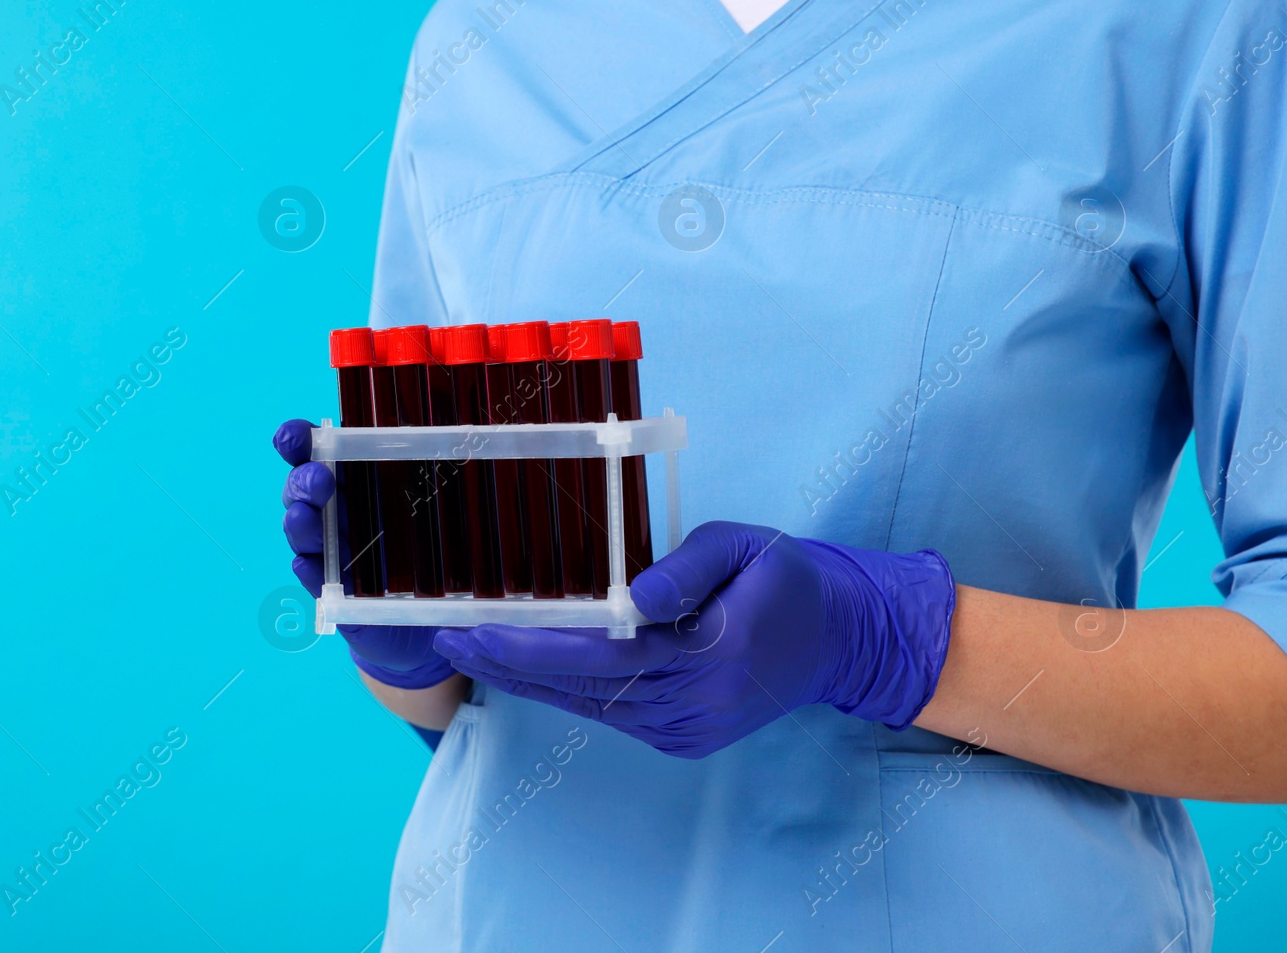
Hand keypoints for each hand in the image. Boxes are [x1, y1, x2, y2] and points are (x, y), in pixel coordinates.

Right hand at [274, 419, 454, 689]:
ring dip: (300, 523)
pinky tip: (309, 564)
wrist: (437, 613)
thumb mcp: (446, 493)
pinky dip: (311, 572)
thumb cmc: (438, 542)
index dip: (298, 440)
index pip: (317, 451)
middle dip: (303, 481)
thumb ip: (436, 451)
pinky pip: (317, 581)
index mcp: (356, 479)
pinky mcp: (338, 594)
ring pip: (303, 533)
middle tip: (319, 479)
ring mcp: (334, 552)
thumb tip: (446, 399)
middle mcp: (338, 511)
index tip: (292, 436)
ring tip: (303, 517)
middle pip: (303, 490)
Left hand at [432, 522, 954, 757]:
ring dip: (526, 679)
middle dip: (507, 663)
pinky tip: (524, 667)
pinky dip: (563, 691)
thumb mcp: (744, 548)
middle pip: (579, 687)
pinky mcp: (682, 737)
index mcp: (706, 657)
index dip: (528, 645)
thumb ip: (684, 569)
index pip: (597, 654)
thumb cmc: (786, 579)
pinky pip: (609, 713)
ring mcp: (685, 730)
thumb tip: (627, 596)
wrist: (840, 639)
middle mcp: (690, 706)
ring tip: (470, 648)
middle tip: (445, 636)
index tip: (474, 627)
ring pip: (587, 705)